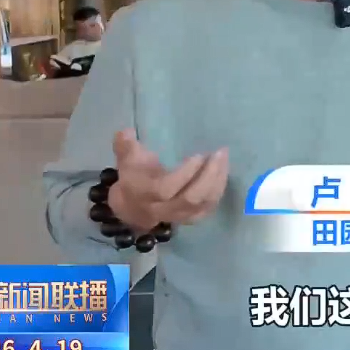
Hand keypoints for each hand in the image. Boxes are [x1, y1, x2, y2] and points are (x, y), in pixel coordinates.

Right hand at [107, 129, 227, 232]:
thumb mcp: (126, 159)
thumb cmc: (134, 177)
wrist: (133, 208)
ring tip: (224, 158)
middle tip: (219, 154)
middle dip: (209, 176)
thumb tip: (126, 131)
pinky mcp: (191, 218)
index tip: (198, 155)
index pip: (167, 188)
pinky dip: (219, 190)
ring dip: (218, 181)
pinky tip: (223, 172)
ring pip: (203, 204)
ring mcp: (178, 215)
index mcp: (145, 193)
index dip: (185, 174)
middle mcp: (163, 208)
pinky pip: (209, 207)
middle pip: (190, 198)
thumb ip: (125, 145)